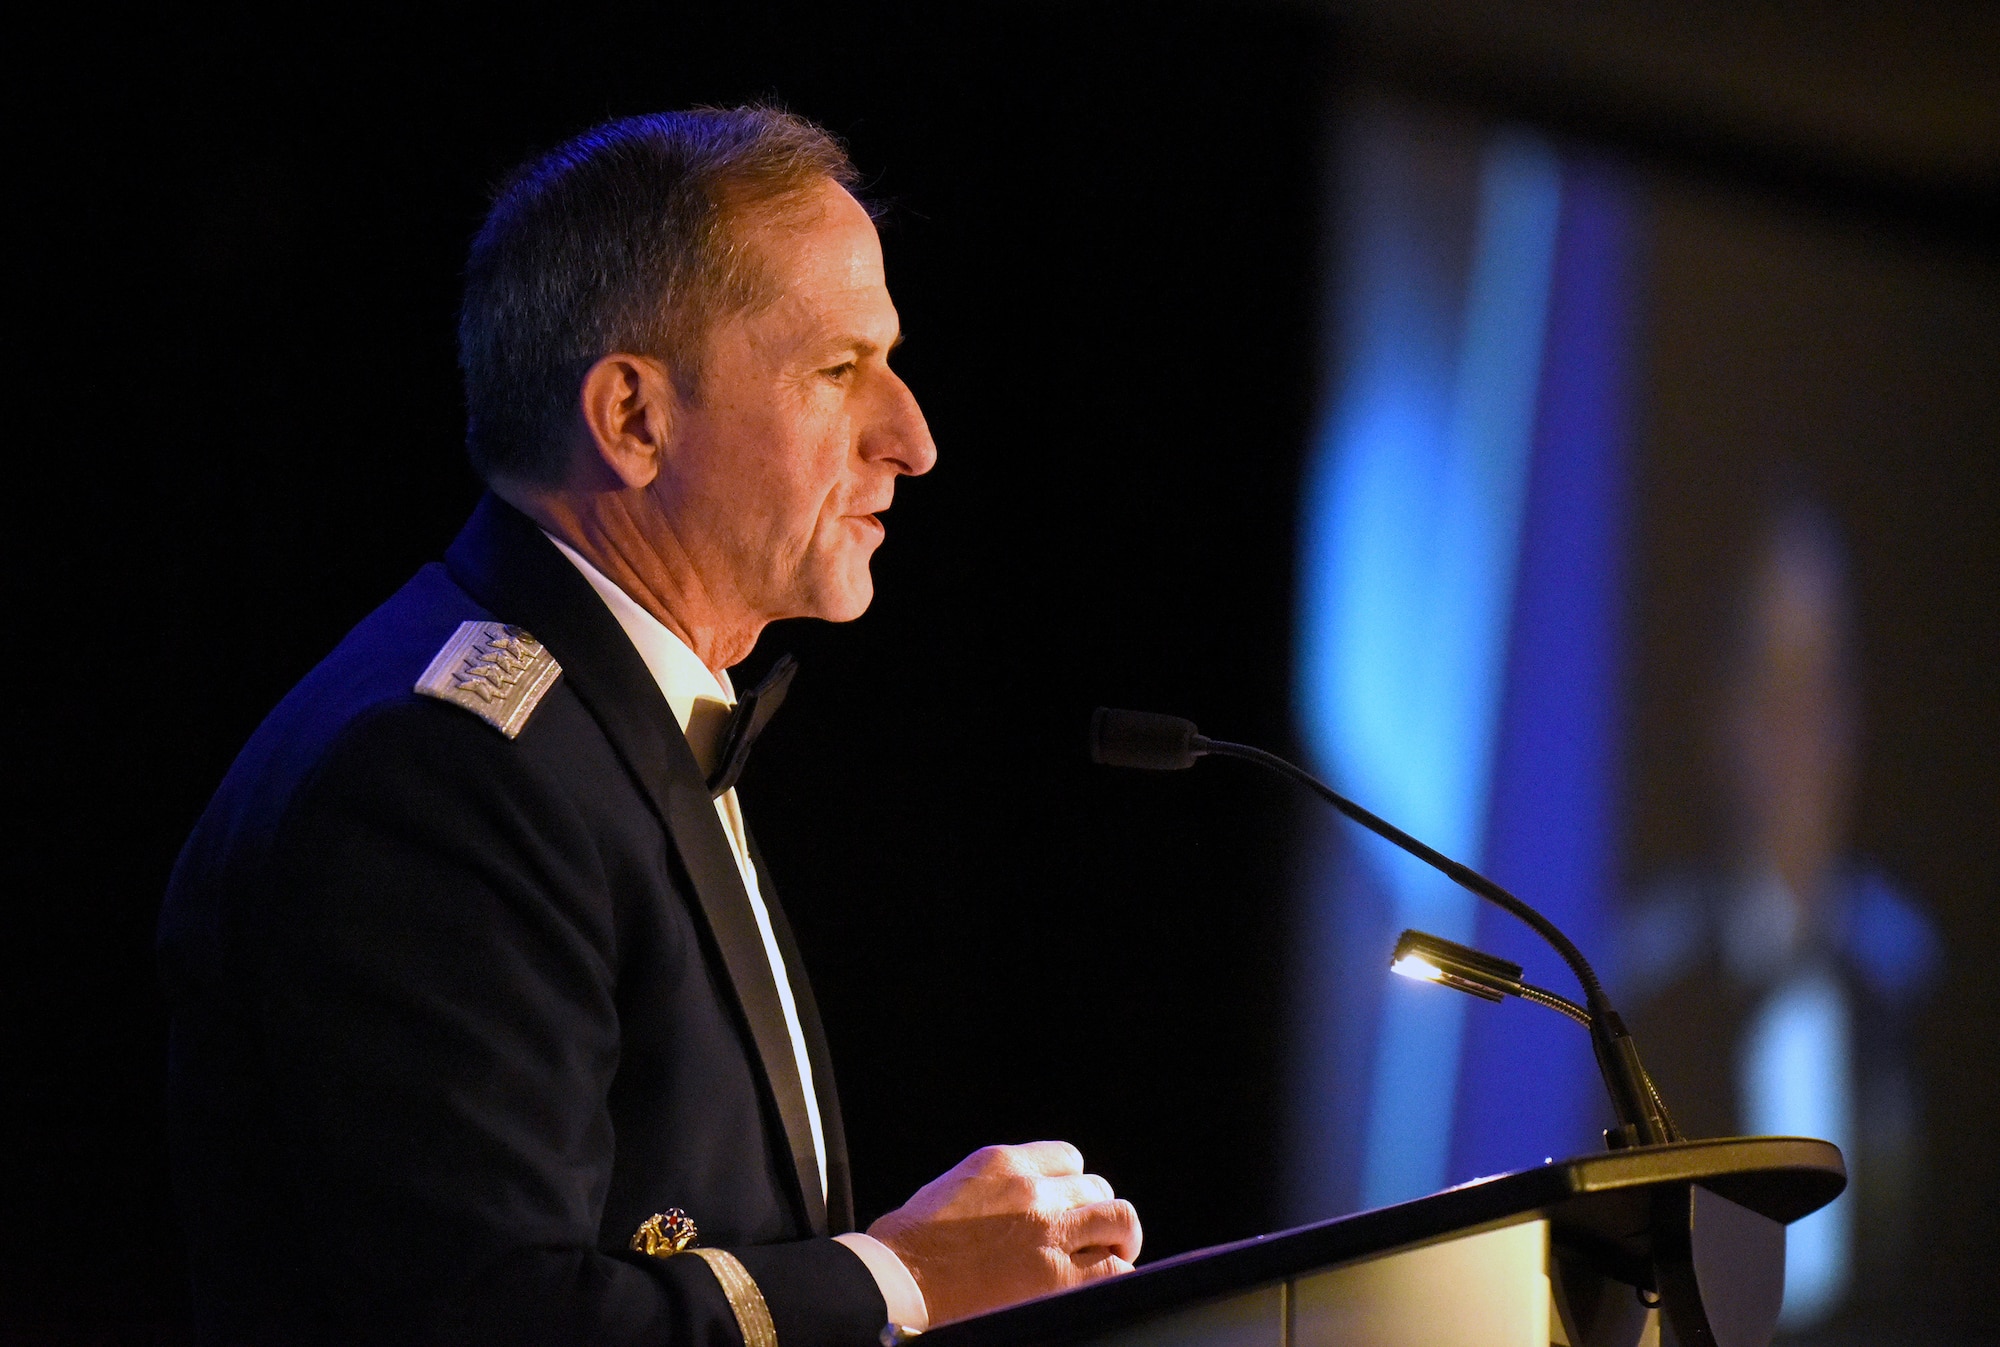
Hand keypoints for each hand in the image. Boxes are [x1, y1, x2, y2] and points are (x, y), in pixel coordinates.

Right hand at [865, 1141, 1140, 1325]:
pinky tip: (1100, 1285)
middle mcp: (1032, 1190)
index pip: (1068, 1159)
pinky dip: (1115, 1275)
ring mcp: (1049, 1232)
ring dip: (1119, 1239)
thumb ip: (995, 1188)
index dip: (1073, 1187)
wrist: (894, 1282)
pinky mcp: (1057, 1278)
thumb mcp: (951, 1189)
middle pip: (1097, 1188)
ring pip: (1118, 1219)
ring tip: (1113, 1257)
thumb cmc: (908, 1246)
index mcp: (1002, 1163)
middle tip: (1095, 1239)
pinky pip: (1113, 1270)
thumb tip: (1021, 1201)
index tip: (1070, 1207)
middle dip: (1097, 1214)